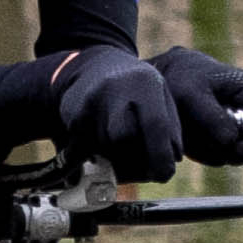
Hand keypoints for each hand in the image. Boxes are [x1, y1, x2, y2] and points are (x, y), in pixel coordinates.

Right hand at [52, 47, 180, 181]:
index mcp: (145, 82)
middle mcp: (114, 88)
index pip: (156, 124)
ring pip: (105, 149)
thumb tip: (165, 168)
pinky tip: (103, 143)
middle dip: (135, 160)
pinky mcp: (73, 117)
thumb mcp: (160, 98)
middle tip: (142, 165)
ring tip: (122, 145)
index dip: (160, 155)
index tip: (164, 174)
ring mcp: (90, 102)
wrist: (93, 68)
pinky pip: (87, 152)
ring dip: (117, 159)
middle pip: (125, 140)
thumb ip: (170, 131)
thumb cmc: (136, 91)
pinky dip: (98, 156)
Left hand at [145, 47, 242, 165]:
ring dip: (213, 150)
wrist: (168, 76)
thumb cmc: (180, 79)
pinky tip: (193, 134)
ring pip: (236, 154)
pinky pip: (224, 153)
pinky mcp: (233, 130)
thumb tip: (233, 142)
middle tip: (201, 140)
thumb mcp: (190, 95)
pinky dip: (207, 150)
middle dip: (228, 151)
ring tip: (191, 131)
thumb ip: (213, 119)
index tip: (228, 151)